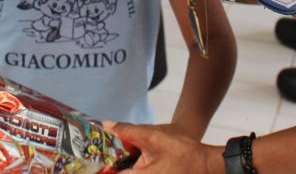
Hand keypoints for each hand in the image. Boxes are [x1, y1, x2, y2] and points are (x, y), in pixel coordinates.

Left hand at [104, 121, 222, 173]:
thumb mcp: (152, 137)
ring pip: (128, 171)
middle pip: (119, 171)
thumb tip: (107, 126)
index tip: (90, 160)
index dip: (99, 168)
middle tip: (101, 153)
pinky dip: (133, 165)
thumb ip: (127, 131)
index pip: (110, 173)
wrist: (205, 163)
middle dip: (112, 163)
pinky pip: (136, 172)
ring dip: (122, 163)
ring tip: (117, 153)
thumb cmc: (183, 152)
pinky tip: (134, 156)